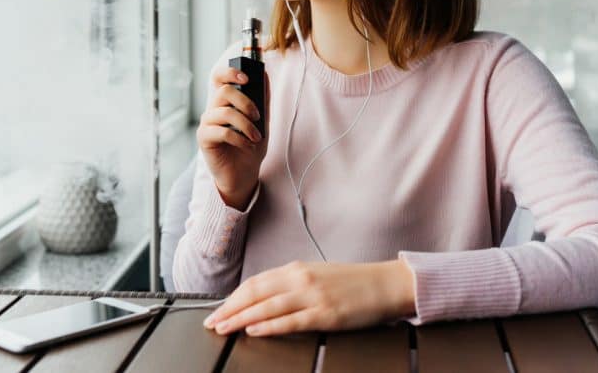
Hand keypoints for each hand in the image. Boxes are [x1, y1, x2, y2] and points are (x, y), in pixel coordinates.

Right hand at [195, 65, 270, 208]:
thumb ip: (263, 101)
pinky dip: (239, 138)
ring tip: (256, 138)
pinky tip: (247, 146)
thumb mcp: (262, 122)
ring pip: (225, 112)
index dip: (230, 72)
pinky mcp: (204, 138)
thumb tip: (265, 76)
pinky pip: (222, 131)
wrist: (244, 174)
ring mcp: (207, 123)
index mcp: (225, 102)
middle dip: (246, 102)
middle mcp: (213, 109)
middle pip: (224, 91)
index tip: (246, 78)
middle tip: (258, 117)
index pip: (219, 77)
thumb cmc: (250, 146)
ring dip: (246, 125)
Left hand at [202, 259, 415, 336]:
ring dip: (241, 318)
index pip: (255, 282)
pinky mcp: (325, 313)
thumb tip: (263, 298)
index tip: (217, 310)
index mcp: (296, 268)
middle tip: (212, 322)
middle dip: (230, 309)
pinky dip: (269, 325)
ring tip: (224, 328)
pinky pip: (291, 320)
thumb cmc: (352, 282)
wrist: (385, 284)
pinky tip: (254, 330)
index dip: (233, 297)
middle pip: (255, 293)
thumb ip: (290, 284)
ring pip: (267, 306)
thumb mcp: (316, 275)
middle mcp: (300, 279)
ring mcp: (312, 296)